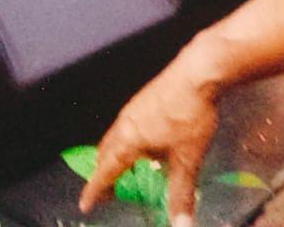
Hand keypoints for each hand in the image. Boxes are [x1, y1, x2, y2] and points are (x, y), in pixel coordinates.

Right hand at [79, 51, 220, 226]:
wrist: (198, 73)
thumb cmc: (189, 114)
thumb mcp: (187, 159)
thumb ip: (181, 193)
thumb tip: (180, 225)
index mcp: (129, 138)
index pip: (105, 170)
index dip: (95, 189)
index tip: (85, 204)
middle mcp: (126, 122)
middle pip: (105, 152)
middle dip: (102, 174)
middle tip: (106, 193)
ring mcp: (134, 108)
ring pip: (115, 137)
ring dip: (114, 157)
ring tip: (123, 171)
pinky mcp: (144, 100)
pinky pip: (126, 126)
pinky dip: (125, 143)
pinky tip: (145, 146)